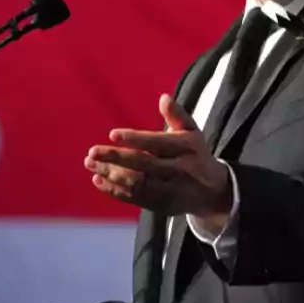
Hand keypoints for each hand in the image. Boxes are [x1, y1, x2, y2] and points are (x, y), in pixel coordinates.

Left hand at [86, 93, 231, 217]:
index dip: (135, 139)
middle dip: (116, 158)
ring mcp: (168, 190)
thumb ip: (177, 115)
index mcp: (186, 148)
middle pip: (144, 165)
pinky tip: (98, 179)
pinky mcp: (160, 205)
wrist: (212, 192)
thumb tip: (163, 97)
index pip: (157, 143)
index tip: (113, 134)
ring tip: (91, 164)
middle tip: (92, 152)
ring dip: (111, 174)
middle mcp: (178, 170)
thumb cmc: (195, 154)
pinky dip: (114, 191)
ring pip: (136, 183)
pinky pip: (134, 199)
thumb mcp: (192, 132)